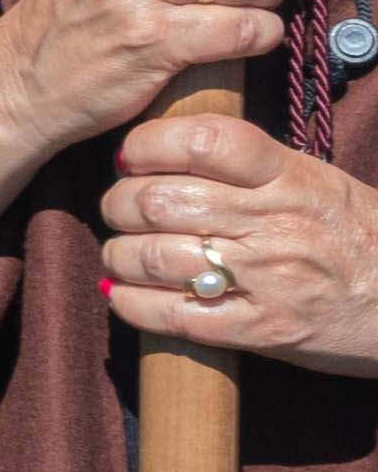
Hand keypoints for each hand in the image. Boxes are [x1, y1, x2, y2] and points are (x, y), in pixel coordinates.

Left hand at [102, 109, 377, 368]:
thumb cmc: (361, 239)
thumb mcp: (322, 184)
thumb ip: (257, 166)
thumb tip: (176, 146)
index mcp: (293, 178)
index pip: (205, 141)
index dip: (149, 143)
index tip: (132, 155)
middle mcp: (276, 224)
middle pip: (158, 200)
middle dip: (118, 203)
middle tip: (118, 209)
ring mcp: (266, 280)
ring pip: (151, 257)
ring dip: (119, 255)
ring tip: (122, 253)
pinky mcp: (260, 331)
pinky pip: (169, 316)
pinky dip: (132, 304)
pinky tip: (125, 295)